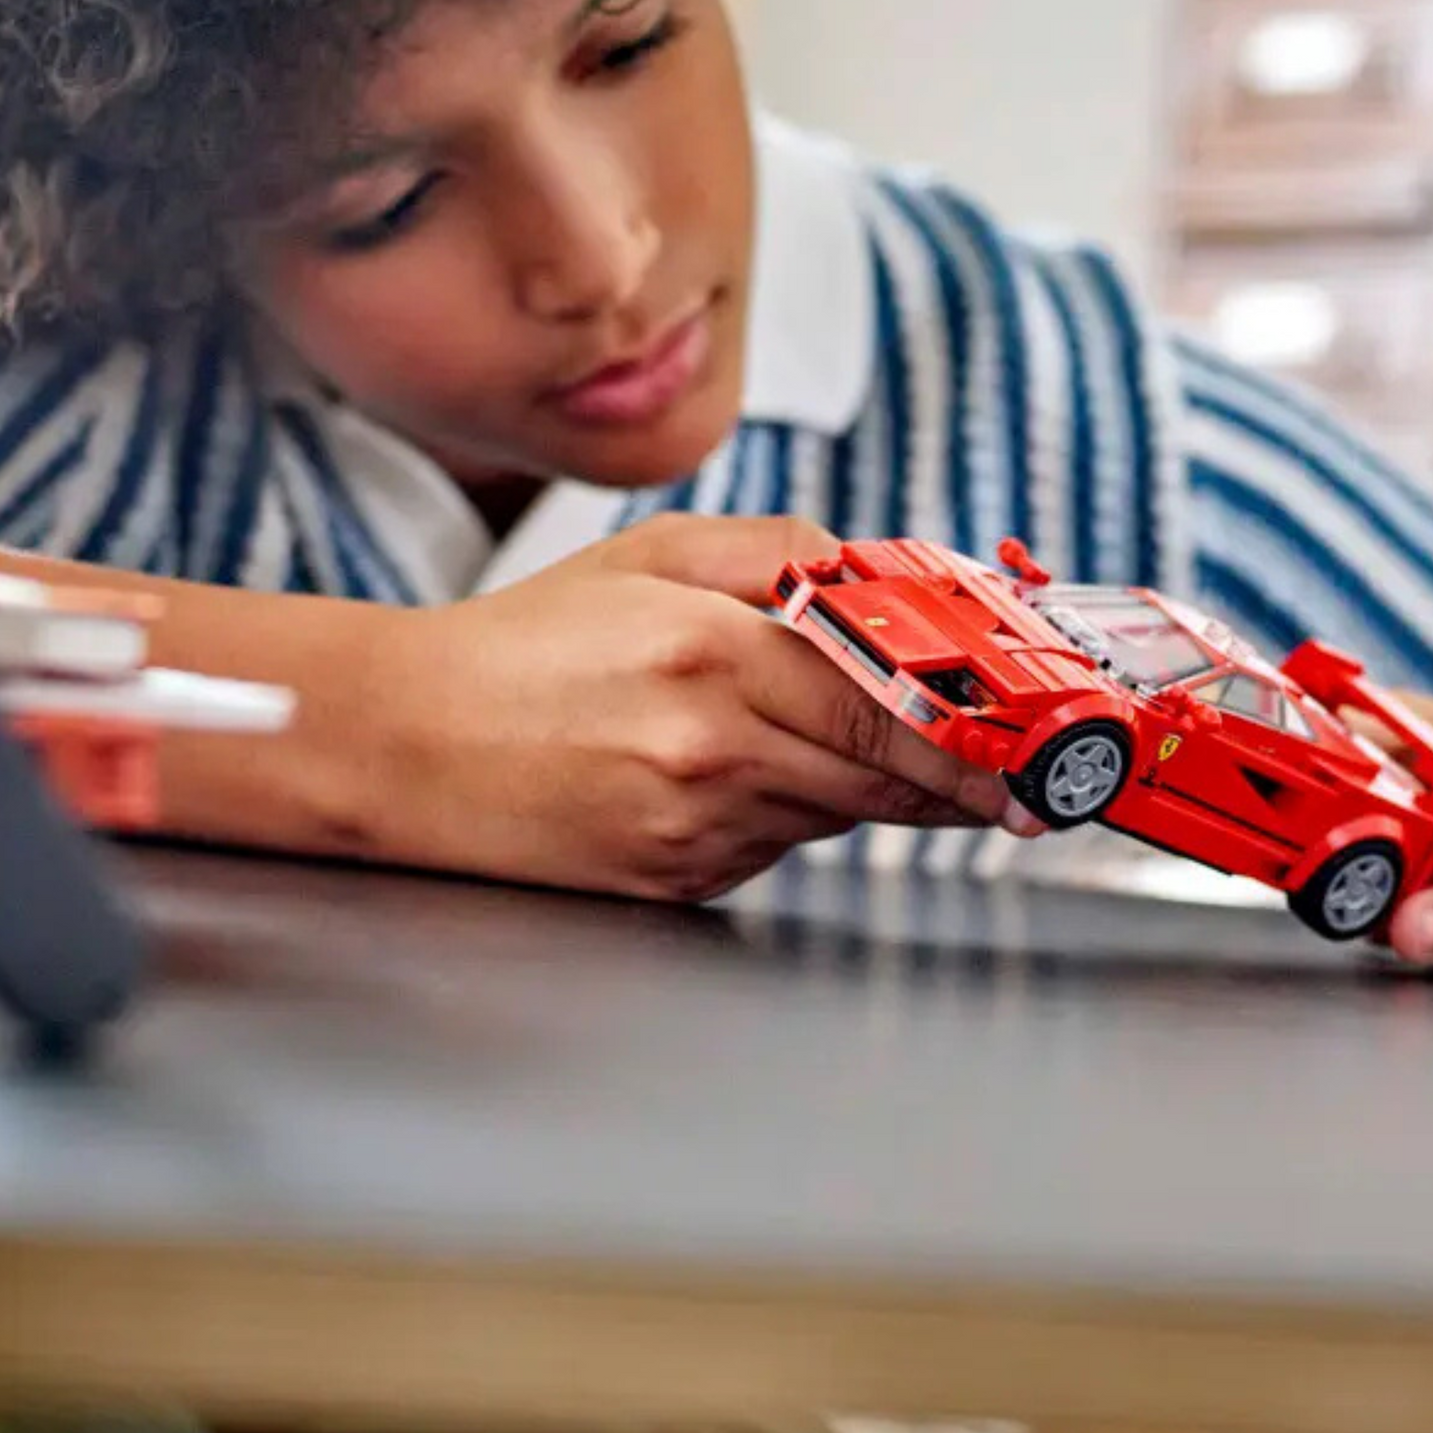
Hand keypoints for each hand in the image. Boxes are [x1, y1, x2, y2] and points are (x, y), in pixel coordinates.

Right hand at [365, 514, 1024, 903]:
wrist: (401, 743)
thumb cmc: (523, 645)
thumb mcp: (651, 555)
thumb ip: (781, 552)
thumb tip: (880, 573)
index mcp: (714, 652)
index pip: (889, 708)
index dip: (975, 740)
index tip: (1031, 759)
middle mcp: (712, 748)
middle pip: (883, 779)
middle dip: (953, 780)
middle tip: (1011, 782)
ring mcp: (693, 827)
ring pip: (834, 817)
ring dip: (855, 788)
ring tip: (795, 741)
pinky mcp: (674, 880)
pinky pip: (772, 849)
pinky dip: (780, 815)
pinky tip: (720, 778)